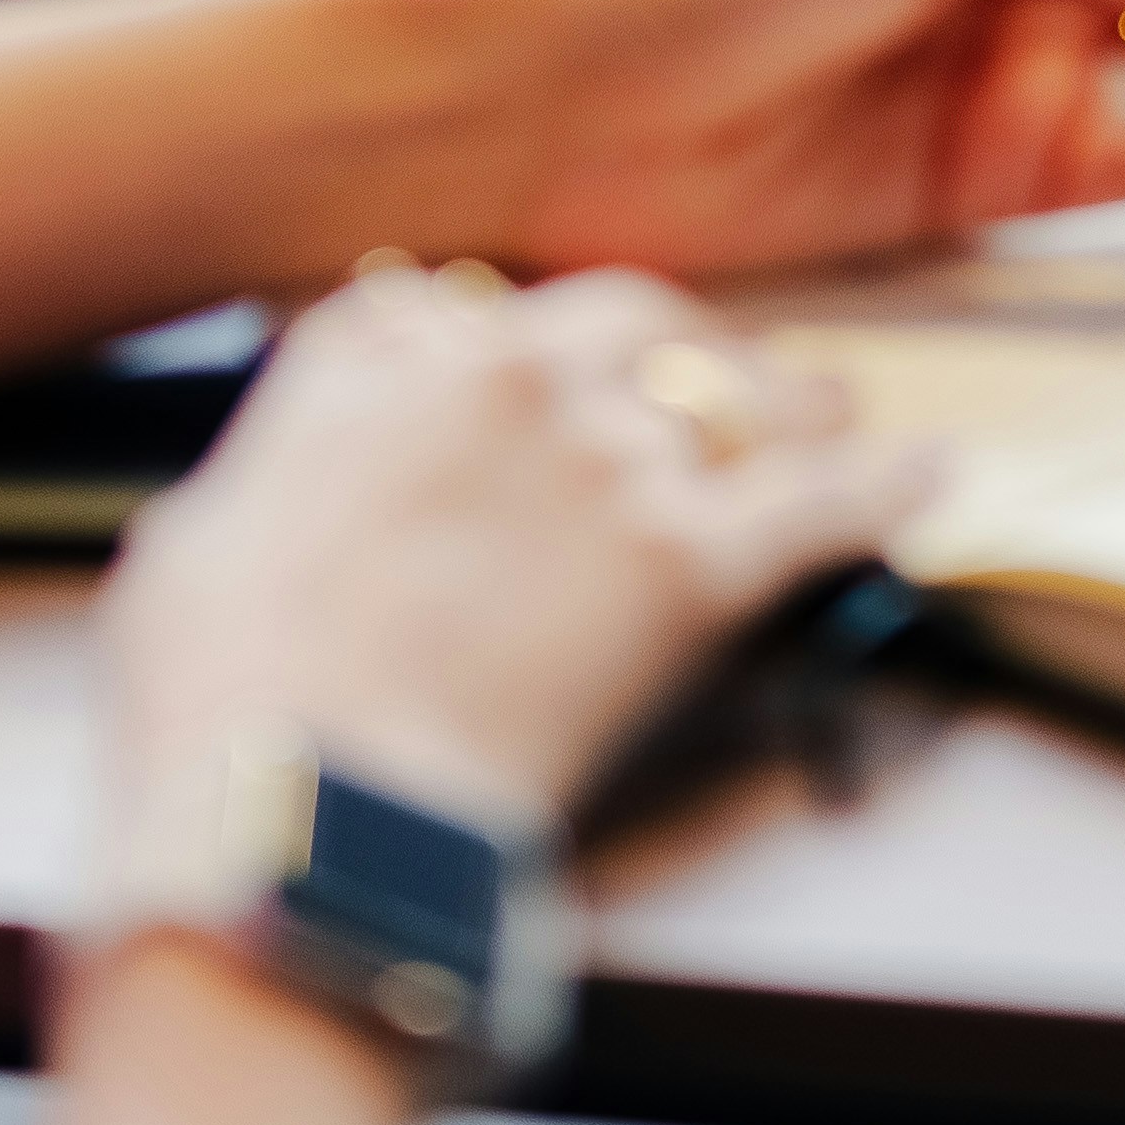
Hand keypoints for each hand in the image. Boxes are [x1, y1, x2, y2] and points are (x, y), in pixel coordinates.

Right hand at [98, 264, 914, 838]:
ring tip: (829, 409)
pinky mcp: (696, 559)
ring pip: (740, 394)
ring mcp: (610, 460)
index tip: (539, 371)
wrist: (302, 812)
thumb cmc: (218, 710)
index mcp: (376, 364)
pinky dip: (886, 485)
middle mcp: (504, 376)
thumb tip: (290, 462)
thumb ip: (274, 472)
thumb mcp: (195, 547)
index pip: (466, 313)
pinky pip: (828, 497)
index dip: (513, 348)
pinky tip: (929, 473)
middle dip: (677, 348)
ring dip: (788, 402)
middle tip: (711, 376)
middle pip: (629, 321)